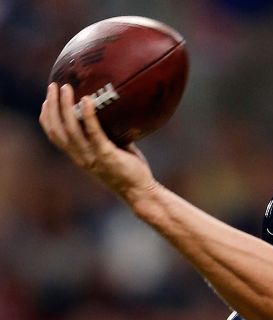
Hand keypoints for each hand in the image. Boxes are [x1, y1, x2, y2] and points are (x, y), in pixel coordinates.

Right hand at [39, 83, 157, 202]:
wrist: (140, 192)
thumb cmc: (129, 171)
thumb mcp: (113, 150)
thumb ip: (108, 135)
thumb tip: (115, 112)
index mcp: (79, 156)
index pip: (55, 136)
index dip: (47, 117)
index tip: (46, 100)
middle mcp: (81, 157)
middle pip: (57, 129)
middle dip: (52, 106)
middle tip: (54, 87)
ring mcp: (92, 157)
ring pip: (70, 129)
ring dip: (66, 106)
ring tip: (66, 88)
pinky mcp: (106, 155)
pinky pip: (94, 133)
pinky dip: (88, 116)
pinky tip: (88, 100)